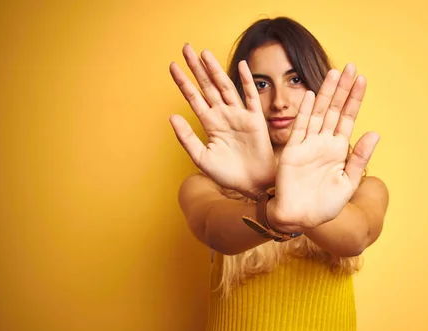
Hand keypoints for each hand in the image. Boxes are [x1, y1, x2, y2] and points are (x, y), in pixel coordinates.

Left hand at [169, 44, 274, 198]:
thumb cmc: (227, 174)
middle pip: (207, 86)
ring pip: (225, 87)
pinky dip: (247, 81)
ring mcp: (239, 115)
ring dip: (215, 70)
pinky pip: (250, 97)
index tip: (172, 66)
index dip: (183, 82)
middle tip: (186, 48)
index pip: (193, 98)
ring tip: (204, 53)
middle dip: (196, 68)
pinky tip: (242, 66)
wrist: (251, 185)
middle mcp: (223, 115)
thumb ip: (186, 137)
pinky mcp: (255, 120)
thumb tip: (172, 116)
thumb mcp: (201, 158)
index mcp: (209, 124)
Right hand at [268, 64, 379, 230]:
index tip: (362, 79)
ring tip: (335, 73)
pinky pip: (300, 128)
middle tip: (351, 66)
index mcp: (339, 150)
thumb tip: (375, 133)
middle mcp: (324, 143)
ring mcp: (308, 145)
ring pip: (319, 113)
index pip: (348, 118)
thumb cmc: (325, 206)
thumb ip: (360, 158)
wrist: (300, 218)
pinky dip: (306, 112)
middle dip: (343, 89)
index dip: (355, 99)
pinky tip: (312, 96)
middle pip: (335, 110)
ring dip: (327, 94)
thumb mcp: (348, 183)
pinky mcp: (293, 151)